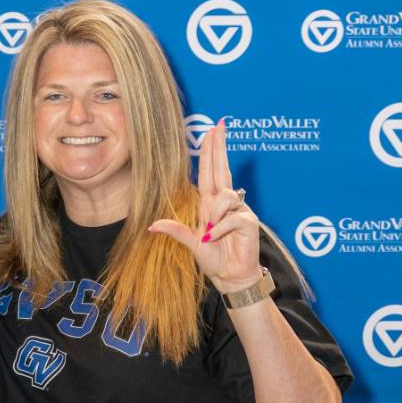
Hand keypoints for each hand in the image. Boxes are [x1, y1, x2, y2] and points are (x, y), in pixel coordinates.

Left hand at [148, 118, 260, 288]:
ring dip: (215, 214)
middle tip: (219, 125)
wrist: (230, 277)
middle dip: (220, 147)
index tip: (213, 130)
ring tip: (211, 232)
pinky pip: (232, 217)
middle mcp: (225, 203)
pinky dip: (222, 228)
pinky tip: (218, 237)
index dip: (212, 151)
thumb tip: (152, 226)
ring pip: (224, 196)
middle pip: (222, 169)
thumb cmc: (214, 259)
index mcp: (211, 204)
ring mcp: (239, 210)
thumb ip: (175, 231)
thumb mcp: (191, 243)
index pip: (211, 172)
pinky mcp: (249, 221)